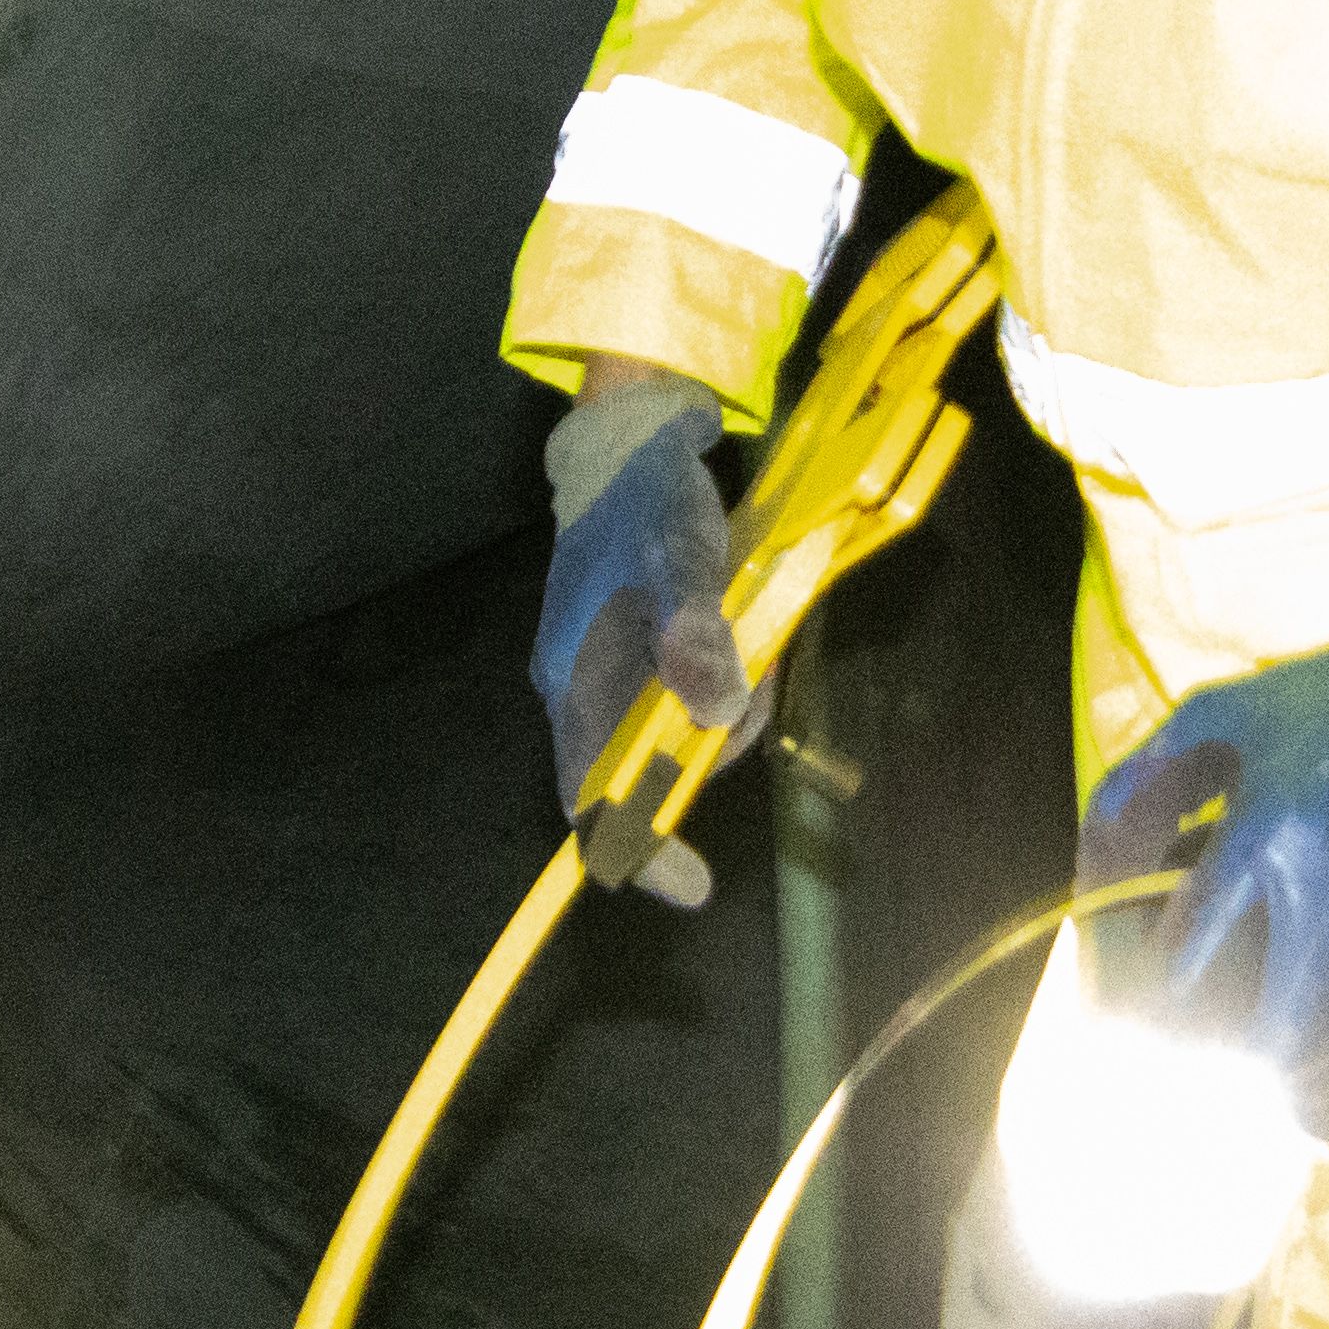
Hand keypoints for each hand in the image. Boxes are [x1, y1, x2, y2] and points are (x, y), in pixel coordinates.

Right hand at [533, 370, 746, 816]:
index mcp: (573, 678)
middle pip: (651, 768)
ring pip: (684, 733)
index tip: (692, 886)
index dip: (633, 845)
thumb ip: (691, 626)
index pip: (587, 791)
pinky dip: (731, 681)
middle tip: (754, 678)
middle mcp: (587, 691)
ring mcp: (617, 678)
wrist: (631, 442)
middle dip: (716, 743)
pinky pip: (694, 700)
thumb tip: (711, 710)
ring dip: (733, 703)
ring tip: (752, 636)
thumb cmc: (646, 497)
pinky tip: (744, 632)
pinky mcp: (647, 659)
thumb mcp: (678, 550)